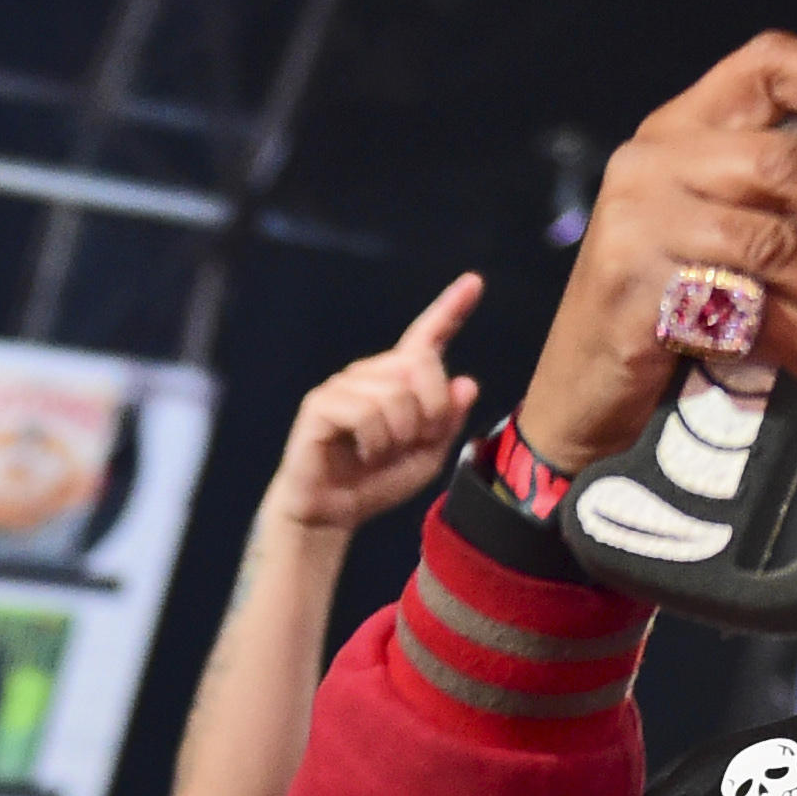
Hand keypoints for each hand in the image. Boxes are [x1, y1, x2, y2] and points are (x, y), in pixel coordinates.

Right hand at [271, 275, 480, 531]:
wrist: (331, 513)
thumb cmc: (375, 483)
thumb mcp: (427, 457)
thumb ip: (448, 421)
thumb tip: (466, 382)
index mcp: (398, 380)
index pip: (427, 338)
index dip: (451, 309)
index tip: (474, 282)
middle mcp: (372, 372)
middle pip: (423, 364)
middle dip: (431, 412)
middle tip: (410, 444)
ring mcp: (345, 384)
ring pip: (397, 394)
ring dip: (399, 435)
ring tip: (378, 454)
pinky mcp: (322, 404)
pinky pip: (367, 412)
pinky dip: (374, 442)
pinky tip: (361, 454)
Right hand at [515, 36, 796, 479]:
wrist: (576, 391)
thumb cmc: (661, 306)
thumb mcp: (705, 226)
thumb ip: (765, 194)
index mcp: (678, 128)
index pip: (767, 63)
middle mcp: (653, 162)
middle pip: (786, 164)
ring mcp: (639, 224)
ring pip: (776, 246)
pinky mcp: (638, 291)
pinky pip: (747, 309)